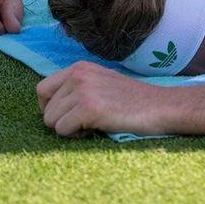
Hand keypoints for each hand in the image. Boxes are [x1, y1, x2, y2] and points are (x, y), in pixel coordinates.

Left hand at [36, 62, 166, 136]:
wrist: (161, 106)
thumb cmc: (134, 101)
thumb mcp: (102, 83)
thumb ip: (77, 88)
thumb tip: (49, 107)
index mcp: (80, 67)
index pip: (42, 89)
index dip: (50, 107)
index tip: (68, 115)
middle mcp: (78, 75)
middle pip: (45, 109)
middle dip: (61, 121)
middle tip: (86, 122)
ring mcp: (83, 90)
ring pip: (51, 121)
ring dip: (69, 129)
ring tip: (94, 124)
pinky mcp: (89, 108)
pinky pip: (62, 130)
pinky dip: (77, 136)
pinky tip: (97, 129)